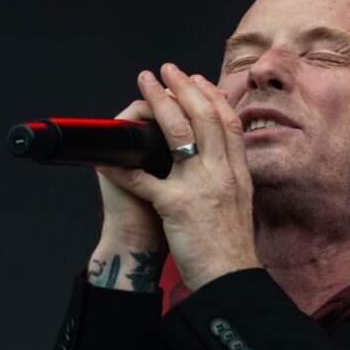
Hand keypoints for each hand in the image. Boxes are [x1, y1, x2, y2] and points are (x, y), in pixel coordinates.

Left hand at [98, 63, 260, 290]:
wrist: (231, 280)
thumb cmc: (230, 250)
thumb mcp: (240, 205)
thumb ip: (228, 178)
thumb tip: (214, 158)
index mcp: (238, 174)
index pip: (229, 122)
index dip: (213, 95)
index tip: (198, 78)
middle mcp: (222, 174)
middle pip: (204, 116)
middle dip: (183, 87)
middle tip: (166, 69)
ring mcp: (200, 188)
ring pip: (178, 134)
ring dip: (158, 104)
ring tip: (144, 85)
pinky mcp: (177, 207)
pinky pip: (144, 180)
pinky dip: (123, 167)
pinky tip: (109, 157)